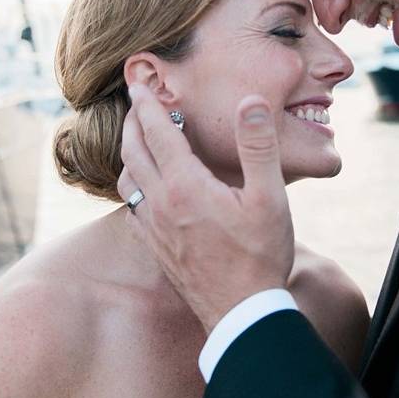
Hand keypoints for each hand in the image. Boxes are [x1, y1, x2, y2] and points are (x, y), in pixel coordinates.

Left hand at [118, 84, 293, 332]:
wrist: (242, 315)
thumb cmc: (260, 255)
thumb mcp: (270, 198)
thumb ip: (258, 146)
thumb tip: (250, 102)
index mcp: (186, 186)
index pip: (157, 132)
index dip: (147, 104)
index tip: (139, 82)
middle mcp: (162, 204)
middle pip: (134, 152)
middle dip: (131, 122)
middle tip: (134, 102)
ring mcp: (155, 229)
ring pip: (128, 181)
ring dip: (129, 153)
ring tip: (137, 140)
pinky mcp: (157, 249)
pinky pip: (133, 209)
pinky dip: (133, 187)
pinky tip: (143, 189)